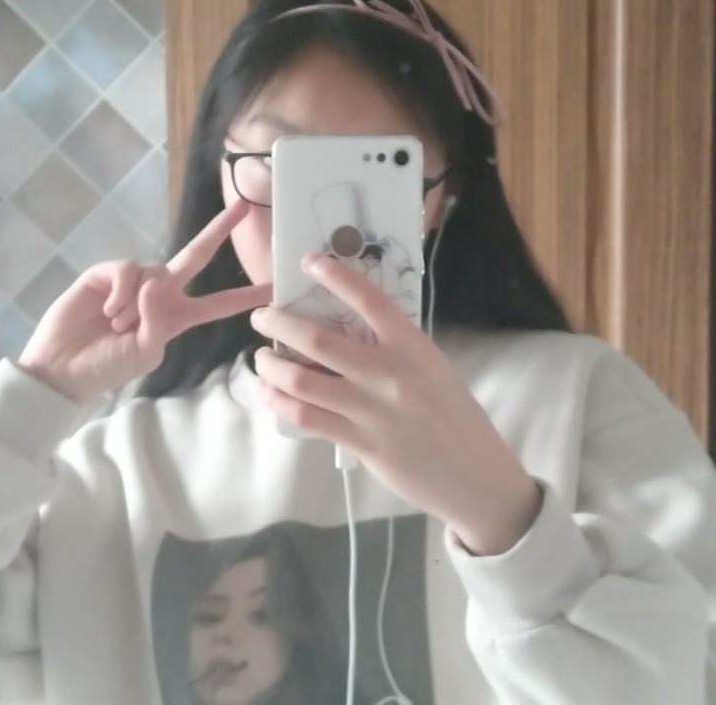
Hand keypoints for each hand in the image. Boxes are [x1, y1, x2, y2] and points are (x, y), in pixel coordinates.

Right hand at [19, 200, 271, 402]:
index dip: (245, 296)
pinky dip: (122, 290)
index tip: (274, 287)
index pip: (219, 304)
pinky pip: (128, 269)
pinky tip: (108, 310)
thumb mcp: (147, 351)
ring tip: (116, 325)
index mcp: (178, 317)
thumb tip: (155, 284)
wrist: (65, 367)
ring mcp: (135, 281)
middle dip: (219, 230)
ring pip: (155, 270)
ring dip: (137, 303)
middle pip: (196, 255)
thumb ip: (159, 321)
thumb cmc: (110, 366)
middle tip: (243, 206)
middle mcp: (162, 293)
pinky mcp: (107, 272)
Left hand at [250, 253, 541, 554]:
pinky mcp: (359, 442)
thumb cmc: (454, 415)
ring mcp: (370, 410)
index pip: (369, 299)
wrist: (473, 473)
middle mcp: (388, 373)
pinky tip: (270, 394)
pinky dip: (280, 402)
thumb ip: (394, 349)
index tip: (309, 262)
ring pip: (302, 380)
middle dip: (279, 323)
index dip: (335, 275)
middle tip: (261, 318)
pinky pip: (307, 418)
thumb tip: (347, 331)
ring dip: (271, 366)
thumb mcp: (431, 368)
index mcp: (412, 346)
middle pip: (318, 339)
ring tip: (261, 360)